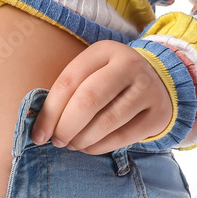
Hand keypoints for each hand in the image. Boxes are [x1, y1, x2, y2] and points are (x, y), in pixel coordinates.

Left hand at [30, 40, 173, 155]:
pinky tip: (88, 146)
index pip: (69, 81)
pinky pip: (122, 137)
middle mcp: (129, 65)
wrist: (158, 82)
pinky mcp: (157, 114)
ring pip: (106, 121)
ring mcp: (147, 89)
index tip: (38, 134)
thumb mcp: (90, 73)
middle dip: (65, 126)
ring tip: (71, 144)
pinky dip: (99, 147)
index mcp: (104, 50)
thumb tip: (40, 127)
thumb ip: (67, 92)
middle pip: (88, 100)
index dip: (49, 111)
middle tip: (56, 141)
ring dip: (81, 139)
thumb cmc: (110, 81)